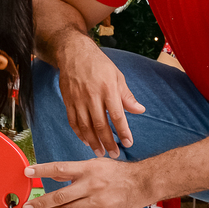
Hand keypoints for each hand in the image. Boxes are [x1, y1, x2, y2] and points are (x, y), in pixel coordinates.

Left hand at [22, 159, 150, 207]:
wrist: (142, 183)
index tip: (27, 172)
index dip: (42, 170)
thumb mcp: (96, 164)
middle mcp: (90, 184)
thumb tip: (54, 174)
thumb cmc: (117, 173)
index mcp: (87, 169)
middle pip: (59, 195)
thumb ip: (75, 170)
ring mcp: (96, 201)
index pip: (59, 168)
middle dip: (41, 202)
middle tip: (27, 207)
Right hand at [57, 36, 143, 157]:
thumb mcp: (117, 76)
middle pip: (101, 125)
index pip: (117, 116)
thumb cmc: (99, 64)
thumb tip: (140, 110)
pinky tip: (86, 141)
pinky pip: (73, 121)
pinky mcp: (68, 101)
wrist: (74, 53)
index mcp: (108, 89)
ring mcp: (78, 99)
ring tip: (100, 152)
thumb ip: (127, 96)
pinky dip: (79, 133)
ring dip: (93, 142)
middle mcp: (92, 96)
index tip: (128, 143)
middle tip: (114, 154)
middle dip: (108, 142)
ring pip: (85, 126)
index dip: (123, 132)